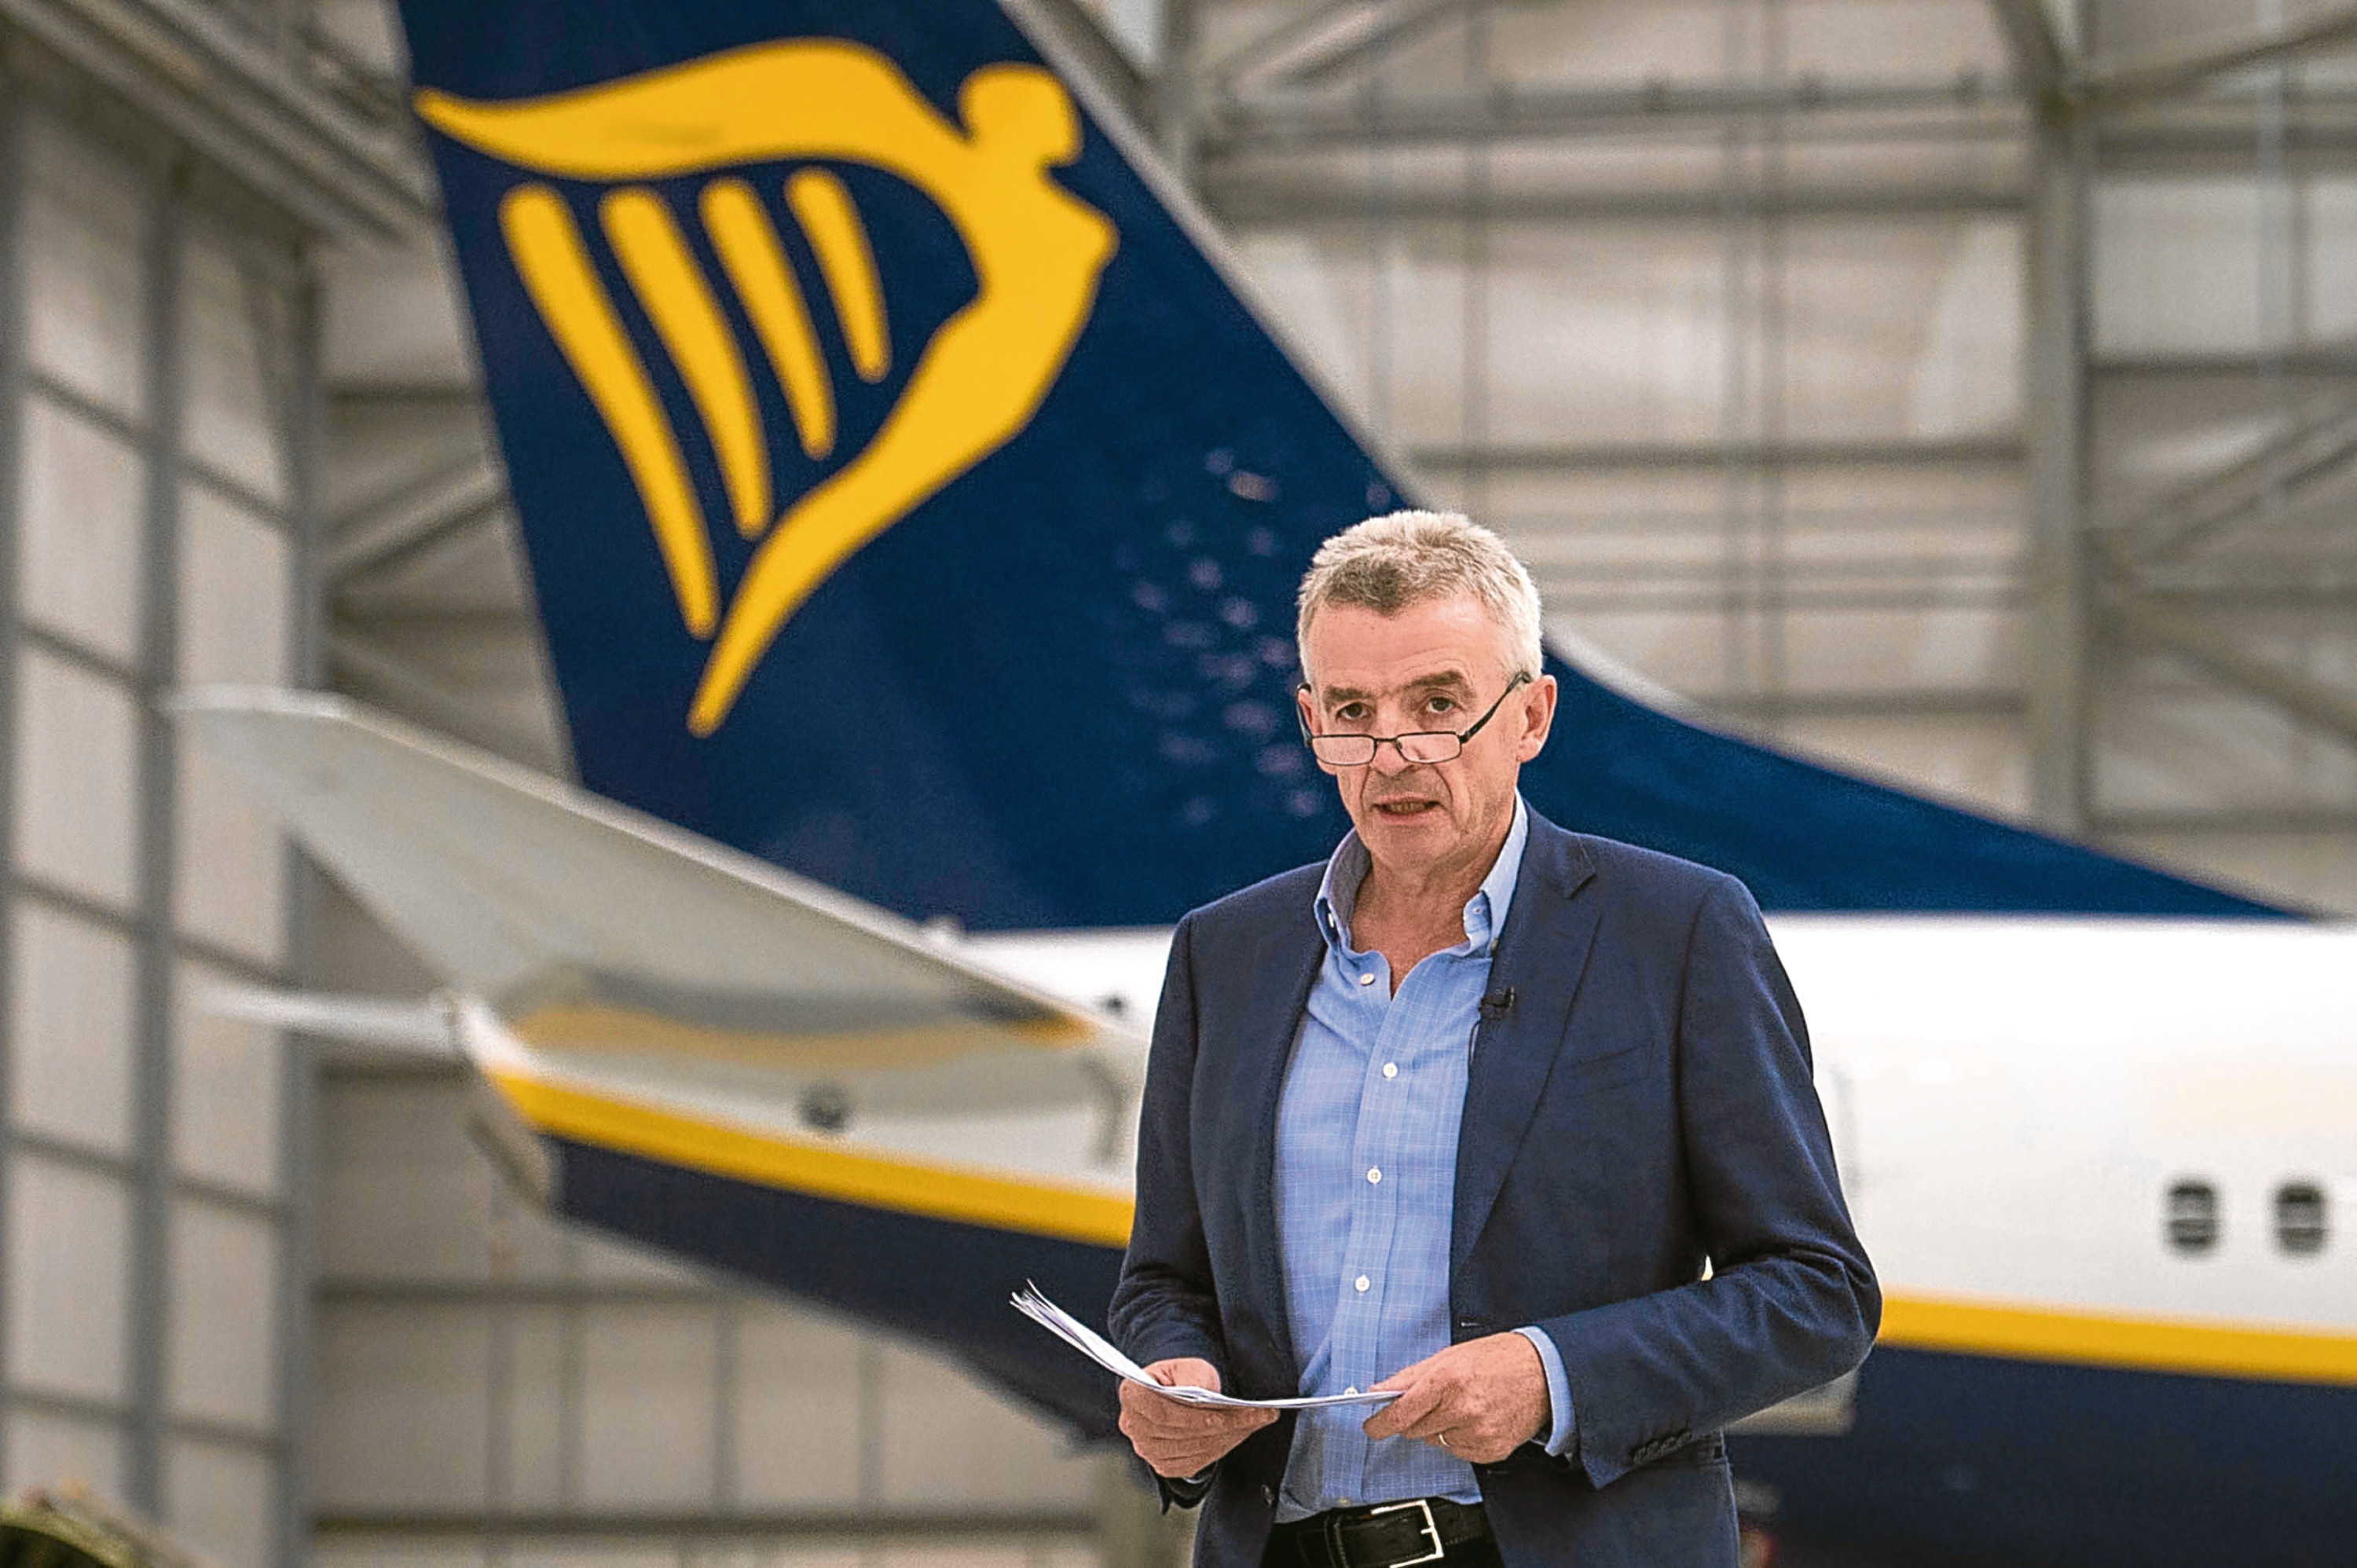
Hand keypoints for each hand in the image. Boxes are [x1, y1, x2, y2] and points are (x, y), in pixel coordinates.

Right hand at [1117, 1358, 1279, 1478]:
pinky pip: (1194, 1463)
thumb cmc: (1181, 1375)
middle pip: (1181, 1433)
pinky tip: (1238, 1435)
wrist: (1177, 1390)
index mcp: (1132, 1394)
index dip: (1194, 1416)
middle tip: (1258, 1416)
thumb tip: (1206, 1396)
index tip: (1227, 1414)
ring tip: (1254, 1423)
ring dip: (1226, 1438)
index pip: (1162, 1412)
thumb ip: (1193, 1378)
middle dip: (1222, 1426)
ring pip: (1191, 1449)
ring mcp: (1146, 1449)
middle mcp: (1133, 1425)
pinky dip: (1219, 1450)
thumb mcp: (1189, 1365)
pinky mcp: (1163, 1464)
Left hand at [1361, 1333, 1548, 1464]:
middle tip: (1436, 1400)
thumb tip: (1379, 1391)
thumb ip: (1410, 1376)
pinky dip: (1460, 1438)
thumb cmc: (1499, 1359)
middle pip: (1415, 1430)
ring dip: (1440, 1428)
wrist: (1544, 1372)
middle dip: (1416, 1418)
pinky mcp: (1490, 1450)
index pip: (1401, 1413)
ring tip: (1463, 1405)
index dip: (1381, 1423)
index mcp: (1447, 1380)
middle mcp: (1462, 1409)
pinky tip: (1476, 1419)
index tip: (1372, 1427)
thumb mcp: (1450, 1356)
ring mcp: (1478, 1433)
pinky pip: (1458, 1451)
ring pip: (1436, 1441)